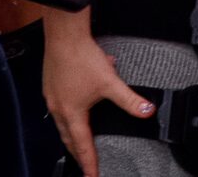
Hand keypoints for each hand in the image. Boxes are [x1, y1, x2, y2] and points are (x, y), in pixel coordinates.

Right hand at [45, 21, 160, 173]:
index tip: (92, 175)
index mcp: (72, 112)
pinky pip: (57, 110)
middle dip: (77, 153)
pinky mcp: (50, 86)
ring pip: (60, 125)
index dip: (89, 162)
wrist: (64, 35)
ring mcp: (52, 97)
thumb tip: (148, 111)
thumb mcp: (110, 81)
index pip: (82, 145)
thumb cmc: (81, 56)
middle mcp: (58, 108)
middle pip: (68, 139)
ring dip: (70, 136)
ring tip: (78, 143)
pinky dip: (65, 119)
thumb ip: (130, 100)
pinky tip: (73, 111)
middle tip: (85, 165)